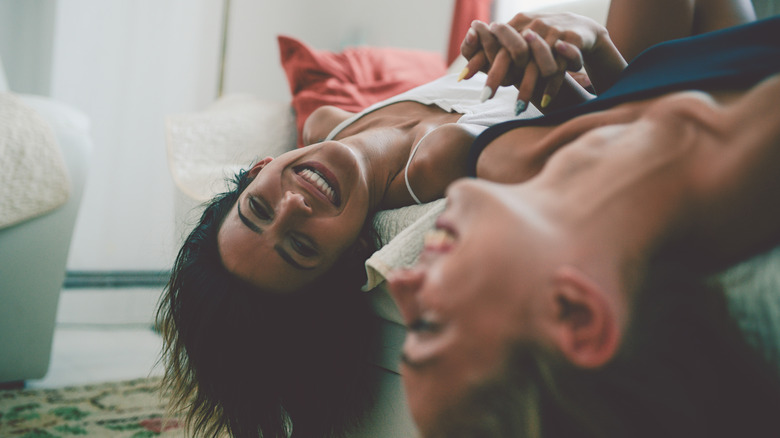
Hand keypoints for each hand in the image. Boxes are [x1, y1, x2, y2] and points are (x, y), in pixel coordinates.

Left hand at [460, 12, 605, 108]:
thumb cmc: (541, 41)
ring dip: (526, 89)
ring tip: (518, 108)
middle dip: (496, 77)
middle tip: (483, 98)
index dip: (479, 60)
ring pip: (535, 66)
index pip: (493, 45)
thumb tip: (461, 76)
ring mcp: (552, 33)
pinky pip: (558, 68)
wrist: (580, 30)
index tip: (462, 77)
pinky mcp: (570, 42)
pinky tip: (544, 102)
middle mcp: (532, 27)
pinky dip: (551, 87)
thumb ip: (492, 56)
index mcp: (516, 26)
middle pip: (510, 55)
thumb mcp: (517, 43)